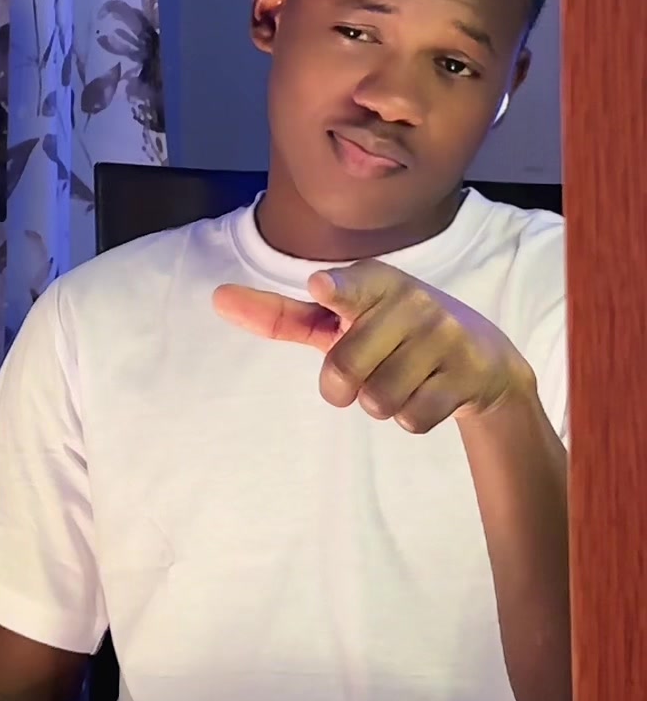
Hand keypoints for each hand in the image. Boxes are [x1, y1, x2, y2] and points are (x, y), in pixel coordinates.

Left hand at [212, 259, 534, 431]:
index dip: (337, 292)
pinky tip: (429, 390)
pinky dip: (412, 417)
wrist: (482, 357)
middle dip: (343, 386)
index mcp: (376, 281)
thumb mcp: (344, 319)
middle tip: (366, 372)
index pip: (352, 287)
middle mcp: (411, 300)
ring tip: (402, 378)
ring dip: (381, 403)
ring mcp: (443, 335)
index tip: (320, 290)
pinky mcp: (467, 372)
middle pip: (344, 370)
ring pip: (377, 401)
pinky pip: (412, 419)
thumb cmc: (392, 333)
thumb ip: (284, 315)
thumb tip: (218, 298)